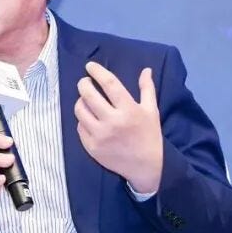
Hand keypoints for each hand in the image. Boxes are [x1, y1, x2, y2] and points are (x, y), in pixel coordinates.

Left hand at [75, 62, 162, 193]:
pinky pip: (80, 127)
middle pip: (89, 95)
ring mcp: (100, 136)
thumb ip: (147, 89)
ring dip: (80, 101)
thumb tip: (146, 69)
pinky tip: (88, 118)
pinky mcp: (92, 147)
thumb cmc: (149, 135)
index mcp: (129, 110)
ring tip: (86, 100)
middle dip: (83, 84)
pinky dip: (82, 120)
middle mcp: (112, 122)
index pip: (109, 84)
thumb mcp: (152, 111)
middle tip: (84, 82)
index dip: (97, 72)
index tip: (90, 66)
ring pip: (80, 111)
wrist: (147, 166)